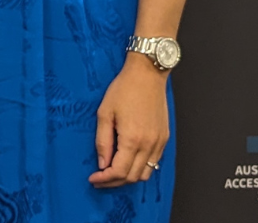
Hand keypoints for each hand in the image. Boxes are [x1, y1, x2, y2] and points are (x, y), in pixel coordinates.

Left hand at [88, 54, 169, 186]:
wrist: (147, 75)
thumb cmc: (124, 89)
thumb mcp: (104, 113)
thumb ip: (103, 141)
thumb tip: (102, 163)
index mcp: (132, 139)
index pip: (119, 172)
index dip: (104, 180)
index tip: (93, 179)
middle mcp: (149, 145)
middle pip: (132, 177)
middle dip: (114, 182)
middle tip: (100, 178)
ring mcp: (159, 143)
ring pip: (145, 173)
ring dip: (129, 177)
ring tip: (113, 172)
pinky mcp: (164, 138)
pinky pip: (154, 163)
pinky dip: (141, 168)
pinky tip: (129, 161)